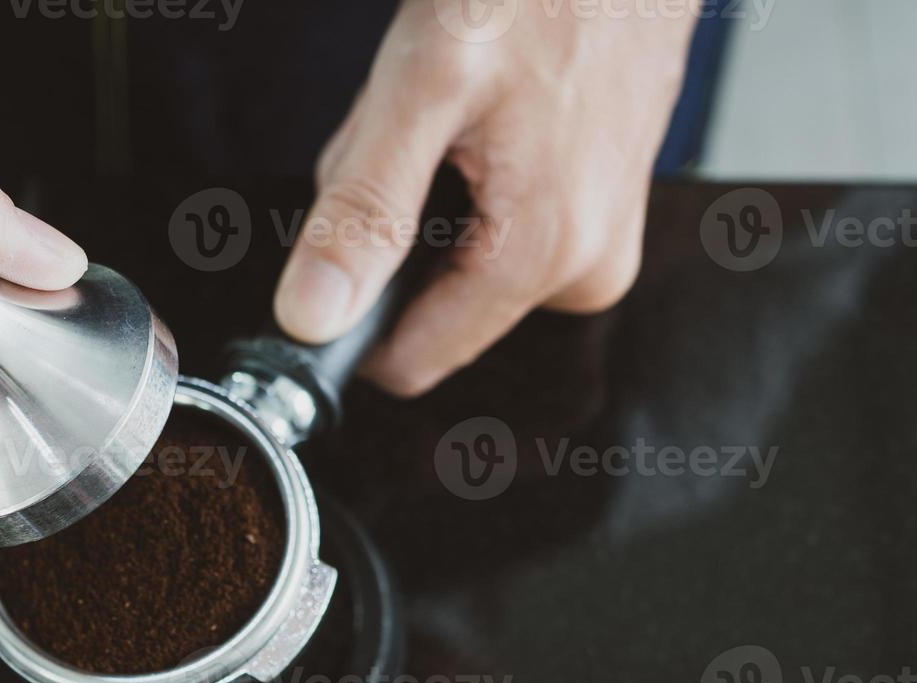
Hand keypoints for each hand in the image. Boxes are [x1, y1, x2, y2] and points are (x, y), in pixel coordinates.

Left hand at [273, 0, 696, 395]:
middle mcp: (586, 265)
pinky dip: (469, 177)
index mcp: (544, 253)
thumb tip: (313, 314)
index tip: (335, 249)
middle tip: (411, 132)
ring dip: (431, 199)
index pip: (412, 361)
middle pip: (431, 303)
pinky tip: (485, 112)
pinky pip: (504, 226)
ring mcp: (601, 240)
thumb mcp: (421, 87)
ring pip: (461, 261)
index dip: (352, 322)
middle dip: (396, 233)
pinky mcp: (603, 210)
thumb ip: (363, 210)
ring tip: (454, 112)